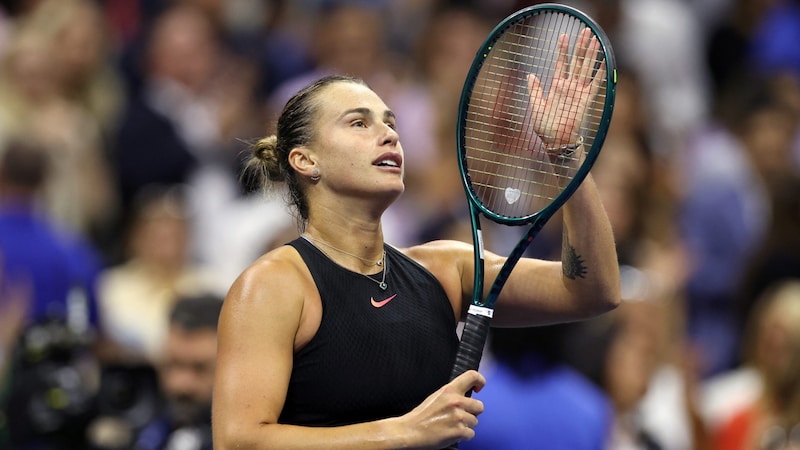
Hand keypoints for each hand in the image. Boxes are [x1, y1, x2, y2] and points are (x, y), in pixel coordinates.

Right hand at [396, 370, 485, 448]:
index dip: (480, 381)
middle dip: (472, 412)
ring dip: (466, 425)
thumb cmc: (421, 416)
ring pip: (475, 422)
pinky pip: (471, 434)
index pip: (472, 376)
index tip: (478, 388)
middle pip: (480, 406)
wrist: (410, 431)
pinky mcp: (459, 431)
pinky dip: (463, 436)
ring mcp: (458, 417)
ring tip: (452, 426)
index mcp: (449, 390)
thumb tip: (466, 395)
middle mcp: (456, 401)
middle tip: (460, 416)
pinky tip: (452, 434)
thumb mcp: (436, 397)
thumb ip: (452, 394)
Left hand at [526, 27, 605, 149]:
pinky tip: (605, 62)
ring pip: (586, 69)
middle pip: (576, 62)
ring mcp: (578, 93)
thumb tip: (530, 75)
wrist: (555, 142)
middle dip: (581, 46)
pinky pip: (595, 85)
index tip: (563, 35)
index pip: (561, 64)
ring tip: (595, 40)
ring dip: (591, 55)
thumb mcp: (536, 106)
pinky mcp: (586, 101)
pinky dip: (600, 74)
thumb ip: (535, 91)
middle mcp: (569, 87)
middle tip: (585, 31)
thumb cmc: (545, 127)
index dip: (562, 50)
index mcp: (557, 86)